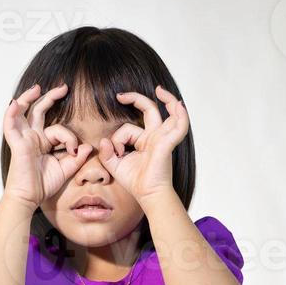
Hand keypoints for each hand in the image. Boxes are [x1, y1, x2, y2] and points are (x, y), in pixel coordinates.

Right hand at [1, 83, 94, 207]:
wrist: (29, 198)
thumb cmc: (42, 185)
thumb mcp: (66, 169)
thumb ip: (77, 158)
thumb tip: (88, 146)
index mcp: (42, 142)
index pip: (58, 129)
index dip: (69, 137)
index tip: (75, 150)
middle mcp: (32, 137)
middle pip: (38, 111)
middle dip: (50, 97)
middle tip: (64, 88)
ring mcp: (23, 139)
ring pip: (23, 113)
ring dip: (28, 98)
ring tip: (37, 88)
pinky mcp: (17, 144)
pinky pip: (11, 126)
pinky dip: (11, 114)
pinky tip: (14, 103)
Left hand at [97, 86, 189, 203]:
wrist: (147, 194)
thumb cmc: (135, 181)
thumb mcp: (114, 165)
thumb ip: (107, 153)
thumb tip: (104, 140)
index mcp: (144, 140)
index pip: (128, 128)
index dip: (118, 137)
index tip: (114, 149)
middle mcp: (155, 136)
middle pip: (150, 110)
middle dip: (137, 99)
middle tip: (121, 95)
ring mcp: (163, 139)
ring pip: (169, 114)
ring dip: (169, 100)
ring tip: (159, 90)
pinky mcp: (168, 144)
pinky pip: (179, 126)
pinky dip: (181, 115)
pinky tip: (178, 105)